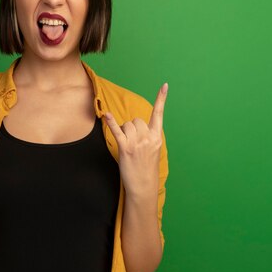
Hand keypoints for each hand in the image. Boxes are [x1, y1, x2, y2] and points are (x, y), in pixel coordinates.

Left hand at [105, 83, 167, 197]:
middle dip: (131, 127)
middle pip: (136, 120)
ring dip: (124, 132)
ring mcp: (137, 142)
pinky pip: (117, 131)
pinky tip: (107, 115)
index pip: (159, 114)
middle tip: (132, 142)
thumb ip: (147, 136)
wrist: (143, 186)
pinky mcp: (126, 148)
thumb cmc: (146, 169)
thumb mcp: (152, 150)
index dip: (161, 99)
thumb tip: (135, 125)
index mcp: (156, 137)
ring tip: (127, 146)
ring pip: (127, 125)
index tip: (165, 85)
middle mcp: (148, 138)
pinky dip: (111, 123)